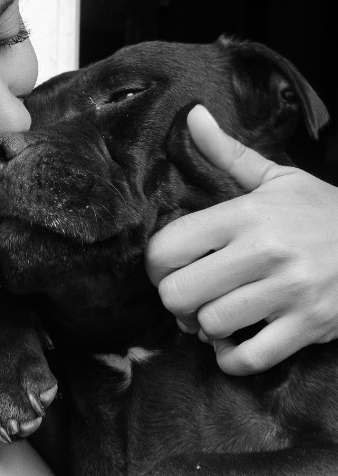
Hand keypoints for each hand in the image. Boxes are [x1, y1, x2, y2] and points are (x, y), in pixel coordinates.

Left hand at [146, 105, 337, 373]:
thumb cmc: (324, 212)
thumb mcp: (279, 179)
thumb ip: (228, 153)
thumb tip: (192, 115)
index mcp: (247, 213)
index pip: (167, 247)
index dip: (155, 265)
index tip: (168, 268)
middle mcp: (264, 251)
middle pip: (179, 293)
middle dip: (176, 300)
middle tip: (190, 297)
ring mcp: (288, 291)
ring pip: (211, 325)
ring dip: (206, 328)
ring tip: (215, 317)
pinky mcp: (309, 325)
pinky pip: (249, 358)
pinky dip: (232, 359)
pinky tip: (234, 344)